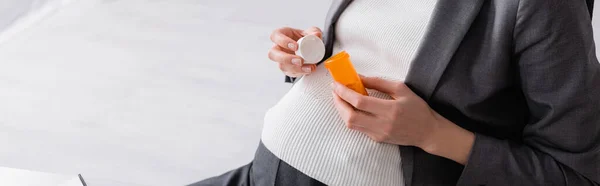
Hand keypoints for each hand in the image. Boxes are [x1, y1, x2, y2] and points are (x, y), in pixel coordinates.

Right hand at [268, 27, 321, 76]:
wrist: (310, 48)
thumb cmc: (306, 37)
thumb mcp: (312, 32)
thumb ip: (314, 32)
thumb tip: (316, 35)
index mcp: (281, 34)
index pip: (275, 36)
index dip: (283, 42)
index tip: (296, 46)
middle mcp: (278, 48)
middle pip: (272, 54)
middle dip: (286, 59)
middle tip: (300, 61)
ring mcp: (281, 60)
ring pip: (282, 66)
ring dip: (296, 68)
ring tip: (309, 67)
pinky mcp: (287, 69)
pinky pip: (290, 73)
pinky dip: (301, 72)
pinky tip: (309, 70)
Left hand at [331, 75, 474, 163]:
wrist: (427, 131)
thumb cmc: (416, 108)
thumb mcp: (401, 89)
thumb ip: (378, 82)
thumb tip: (359, 77)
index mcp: (390, 110)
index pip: (359, 102)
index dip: (344, 92)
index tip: (336, 84)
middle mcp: (382, 124)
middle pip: (350, 116)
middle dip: (338, 102)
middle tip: (335, 90)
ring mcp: (378, 134)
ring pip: (351, 124)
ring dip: (341, 110)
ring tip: (340, 98)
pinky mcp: (377, 139)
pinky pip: (358, 128)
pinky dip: (350, 117)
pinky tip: (351, 107)